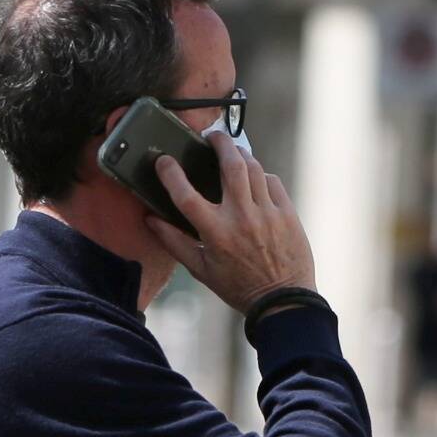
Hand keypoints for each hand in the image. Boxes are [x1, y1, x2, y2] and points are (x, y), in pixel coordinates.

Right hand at [147, 130, 317, 313]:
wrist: (283, 299)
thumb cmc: (238, 287)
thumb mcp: (200, 269)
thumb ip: (173, 242)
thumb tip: (149, 220)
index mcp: (215, 232)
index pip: (185, 194)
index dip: (170, 174)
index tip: (164, 161)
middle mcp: (241, 217)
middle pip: (230, 165)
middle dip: (220, 143)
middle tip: (213, 136)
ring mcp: (267, 213)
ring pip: (253, 168)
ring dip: (241, 153)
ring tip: (233, 150)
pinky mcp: (287, 214)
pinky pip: (273, 182)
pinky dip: (261, 175)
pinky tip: (256, 177)